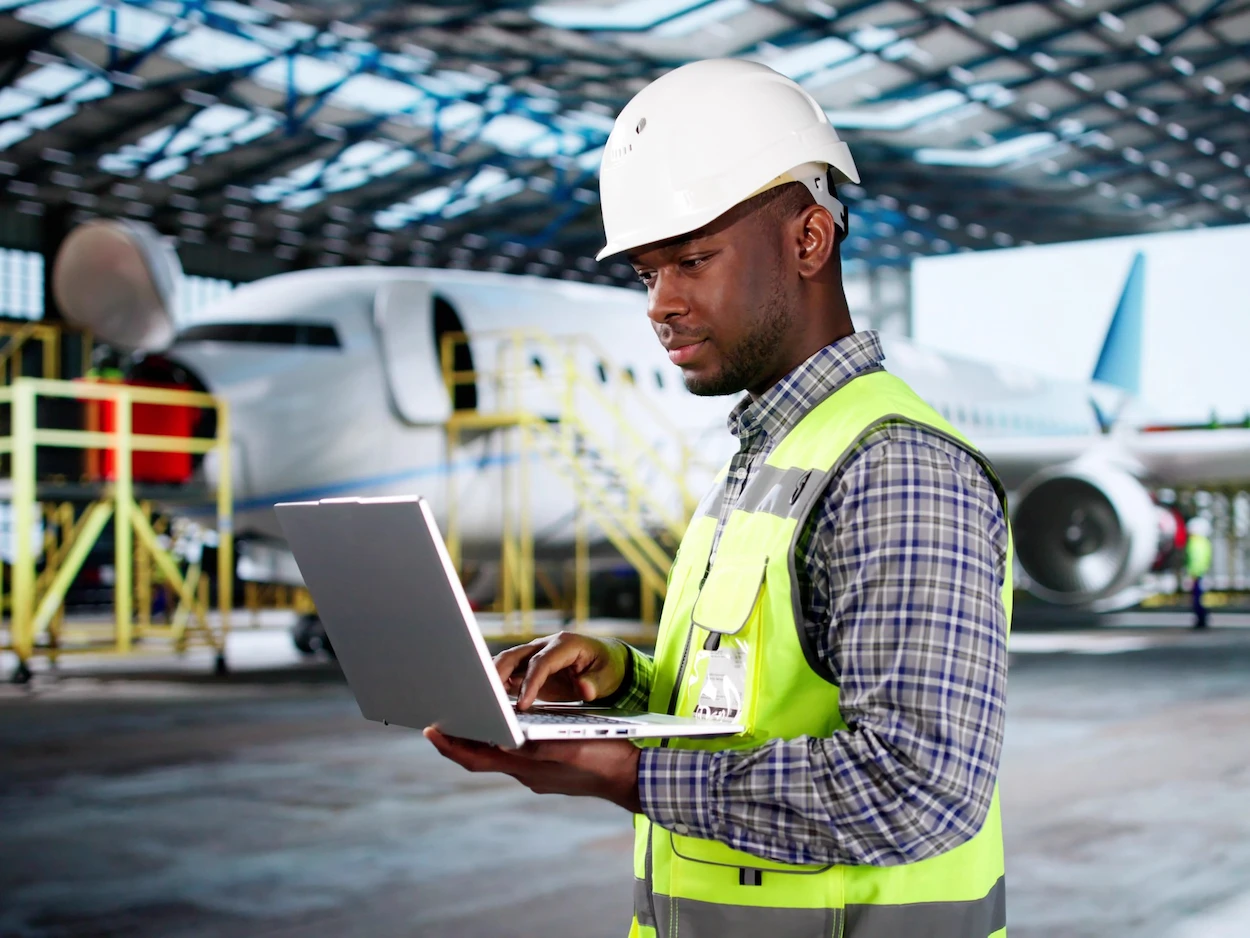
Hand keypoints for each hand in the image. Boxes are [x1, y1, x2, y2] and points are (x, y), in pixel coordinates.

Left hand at [424, 728, 641, 812]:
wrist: (633, 778)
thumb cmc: (605, 759)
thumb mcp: (570, 747)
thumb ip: (537, 745)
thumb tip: (503, 740)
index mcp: (526, 766)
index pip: (475, 758)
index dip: (450, 745)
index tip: (431, 729)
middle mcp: (526, 773)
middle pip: (482, 755)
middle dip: (461, 736)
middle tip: (441, 716)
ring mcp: (538, 773)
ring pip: (500, 754)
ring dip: (483, 736)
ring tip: (470, 713)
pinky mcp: (550, 769)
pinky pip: (518, 754)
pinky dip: (506, 739)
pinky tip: (510, 725)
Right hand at [493, 632, 629, 710]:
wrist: (606, 661)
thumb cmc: (607, 666)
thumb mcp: (607, 676)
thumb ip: (595, 683)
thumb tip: (584, 689)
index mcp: (564, 644)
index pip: (541, 662)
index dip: (530, 682)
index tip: (523, 705)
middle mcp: (545, 646)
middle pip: (515, 655)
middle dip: (498, 673)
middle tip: (488, 697)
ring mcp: (535, 655)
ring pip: (507, 661)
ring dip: (492, 677)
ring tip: (481, 698)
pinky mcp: (529, 668)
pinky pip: (509, 673)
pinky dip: (497, 683)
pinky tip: (489, 700)